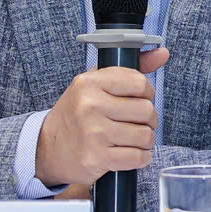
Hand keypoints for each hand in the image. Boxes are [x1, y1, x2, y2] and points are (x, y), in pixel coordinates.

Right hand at [34, 47, 169, 189]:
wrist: (47, 148)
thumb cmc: (76, 114)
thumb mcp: (95, 84)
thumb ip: (130, 70)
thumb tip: (163, 53)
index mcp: (90, 83)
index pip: (139, 83)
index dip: (148, 93)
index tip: (142, 99)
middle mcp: (90, 106)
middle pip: (146, 110)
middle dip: (150, 119)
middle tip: (140, 123)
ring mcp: (93, 133)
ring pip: (144, 136)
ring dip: (146, 140)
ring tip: (136, 139)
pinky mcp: (95, 158)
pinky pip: (136, 158)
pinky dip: (141, 158)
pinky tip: (133, 154)